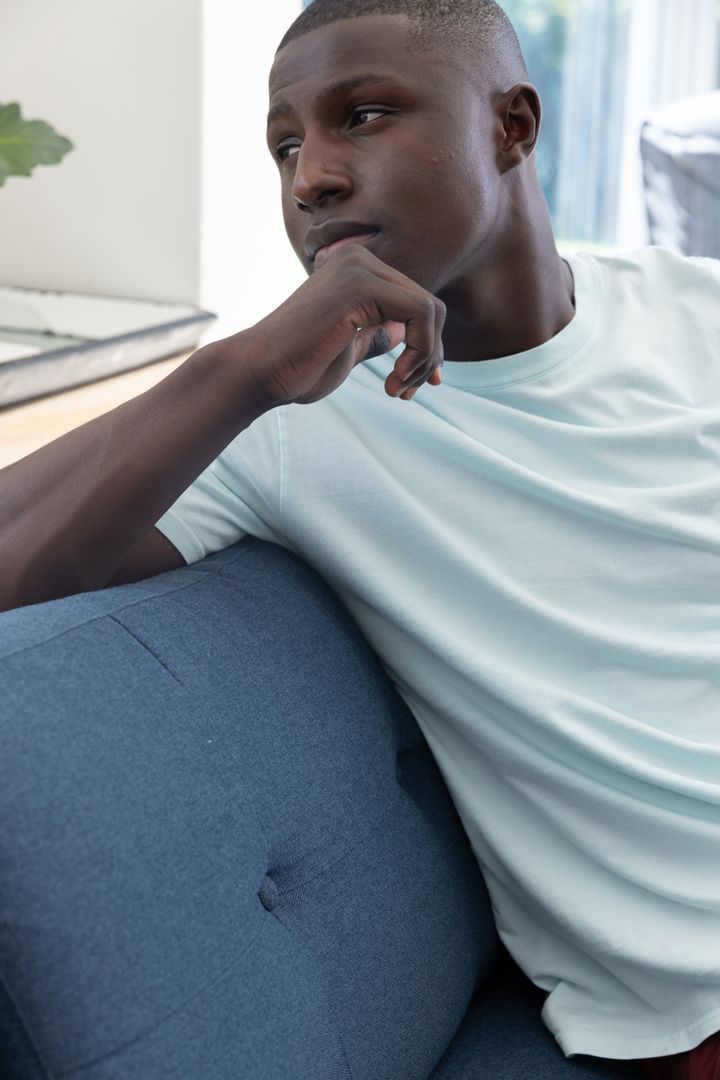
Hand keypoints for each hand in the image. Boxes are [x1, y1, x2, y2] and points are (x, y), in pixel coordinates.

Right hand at [243, 244, 444, 407]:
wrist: (260, 372)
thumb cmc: (297, 367)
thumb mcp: (349, 350)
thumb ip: (375, 334)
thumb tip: (405, 330)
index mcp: (355, 271)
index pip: (415, 304)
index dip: (428, 347)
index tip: (418, 385)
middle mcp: (359, 259)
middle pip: (429, 306)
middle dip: (429, 356)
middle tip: (409, 392)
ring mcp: (359, 267)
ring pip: (430, 310)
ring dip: (424, 359)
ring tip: (397, 389)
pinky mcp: (360, 284)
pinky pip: (420, 313)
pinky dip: (419, 352)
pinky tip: (393, 379)